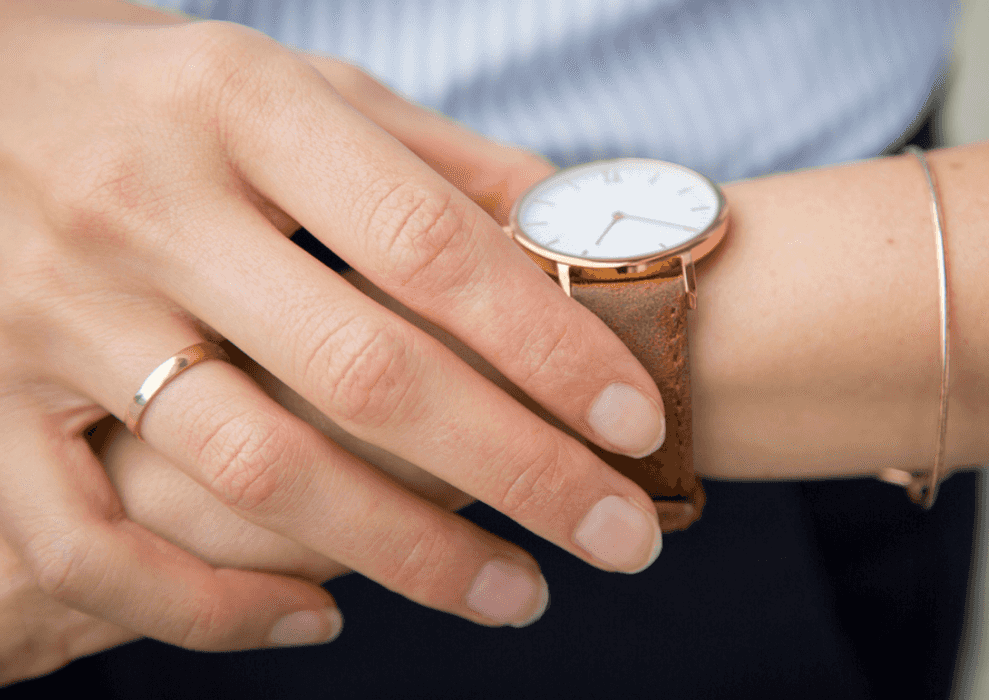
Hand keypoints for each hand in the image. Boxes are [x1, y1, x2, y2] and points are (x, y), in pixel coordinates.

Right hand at [0, 0, 668, 659]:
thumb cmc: (152, 89)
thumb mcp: (289, 84)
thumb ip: (428, 159)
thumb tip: (572, 224)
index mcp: (241, 108)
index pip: (429, 247)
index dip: (548, 343)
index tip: (637, 422)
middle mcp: (146, 210)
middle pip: (364, 374)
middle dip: (517, 470)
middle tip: (621, 538)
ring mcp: (55, 314)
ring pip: (252, 469)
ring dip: (404, 552)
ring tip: (519, 594)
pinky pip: (91, 540)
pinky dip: (208, 603)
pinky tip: (321, 617)